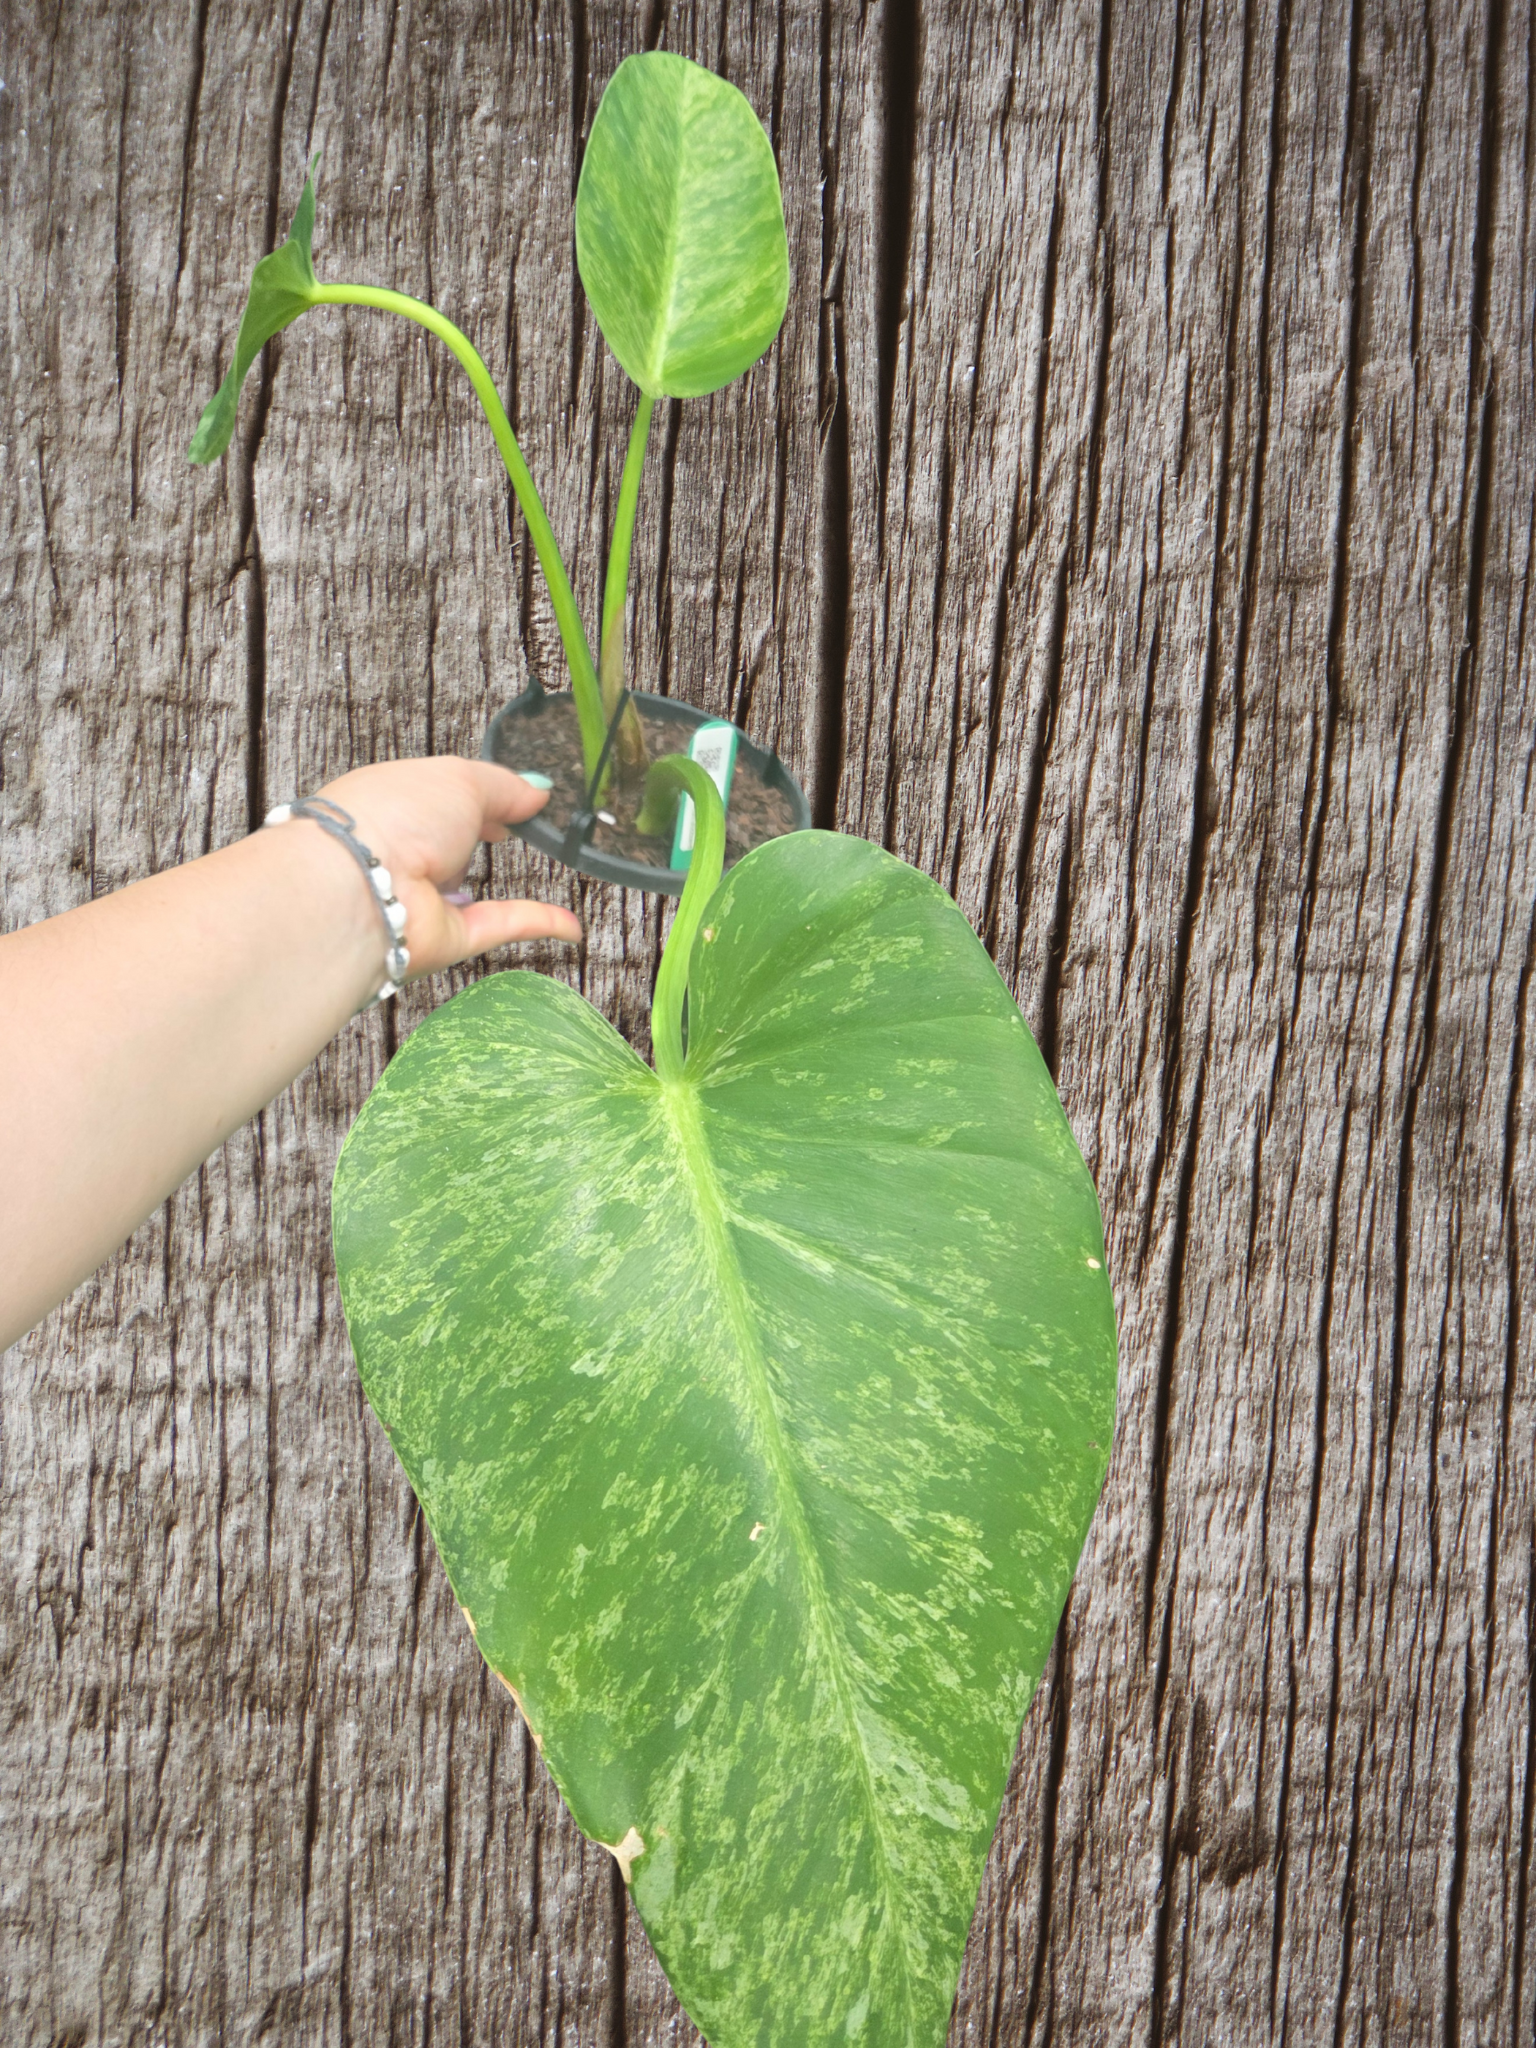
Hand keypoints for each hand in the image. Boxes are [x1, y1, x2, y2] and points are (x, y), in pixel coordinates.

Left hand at [315, 758, 582, 978]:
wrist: (362, 887)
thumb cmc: (398, 814)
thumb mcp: (461, 779)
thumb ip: (505, 786)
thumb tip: (540, 793)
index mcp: (394, 801)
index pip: (437, 797)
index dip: (474, 795)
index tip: (513, 797)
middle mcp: (403, 850)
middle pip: (449, 845)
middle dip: (478, 837)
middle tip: (523, 832)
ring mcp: (422, 897)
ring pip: (466, 890)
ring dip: (493, 883)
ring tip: (546, 870)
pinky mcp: (445, 938)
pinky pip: (498, 926)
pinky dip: (536, 922)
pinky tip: (573, 925)